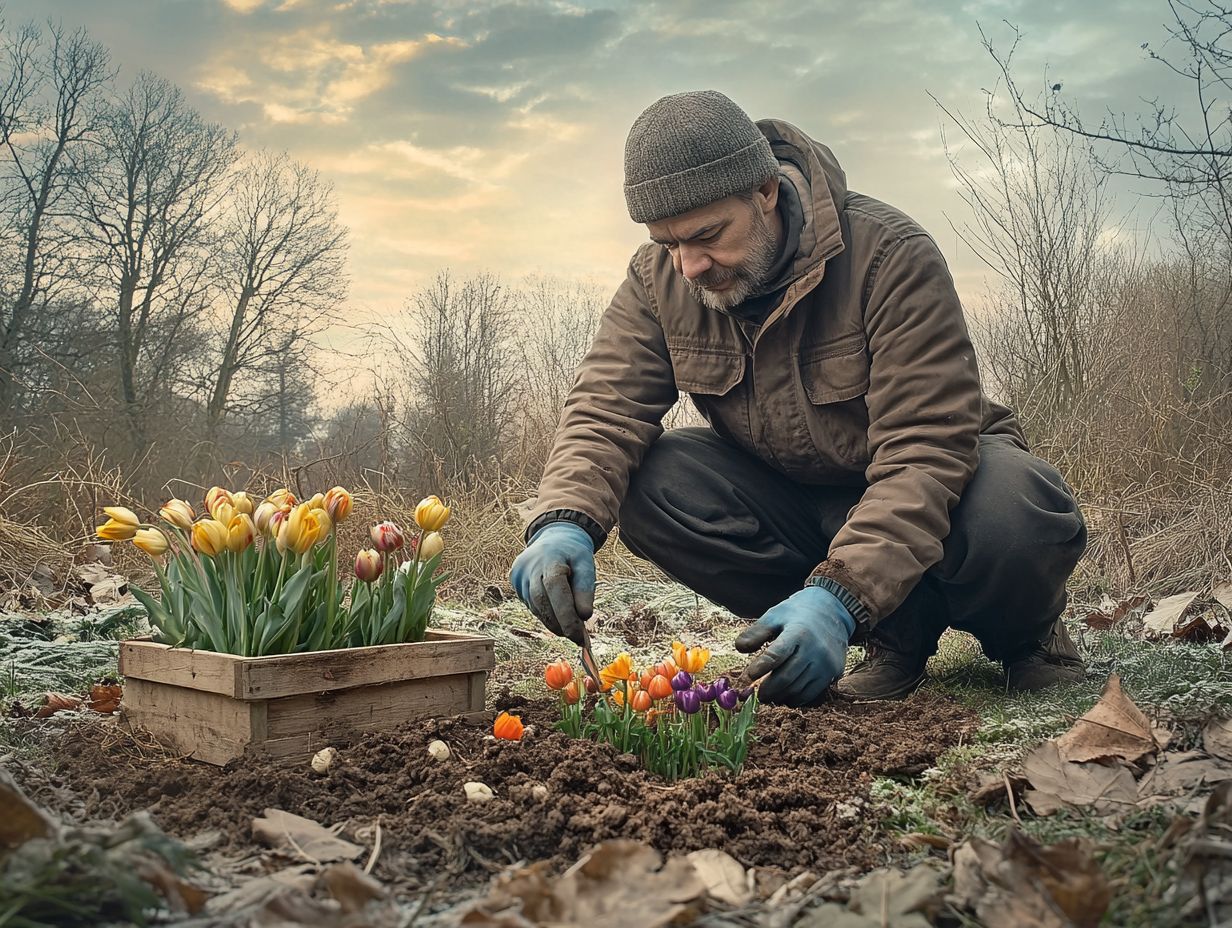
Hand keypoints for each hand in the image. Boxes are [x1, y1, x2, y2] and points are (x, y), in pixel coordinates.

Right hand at [510, 522, 595, 644]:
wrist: (553, 538)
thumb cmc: (573, 554)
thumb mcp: (586, 565)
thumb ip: (586, 589)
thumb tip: (584, 616)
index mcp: (550, 559)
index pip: (555, 589)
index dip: (566, 614)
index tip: (579, 635)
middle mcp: (530, 568)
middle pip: (542, 602)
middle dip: (560, 623)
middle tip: (577, 637)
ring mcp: (519, 575)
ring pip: (536, 607)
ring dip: (553, 621)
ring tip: (570, 628)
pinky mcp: (515, 582)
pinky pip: (531, 604)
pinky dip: (545, 614)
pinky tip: (557, 615)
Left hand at [734, 587, 854, 705]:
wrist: (832, 611)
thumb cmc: (797, 614)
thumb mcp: (775, 615)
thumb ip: (756, 632)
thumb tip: (739, 648)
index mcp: (798, 632)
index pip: (777, 654)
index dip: (761, 667)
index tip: (748, 676)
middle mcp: (815, 649)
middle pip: (787, 677)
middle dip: (769, 689)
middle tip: (757, 694)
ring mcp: (826, 663)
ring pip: (799, 689)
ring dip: (781, 696)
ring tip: (769, 696)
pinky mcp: (833, 672)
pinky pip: (812, 693)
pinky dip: (796, 699)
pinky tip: (786, 695)